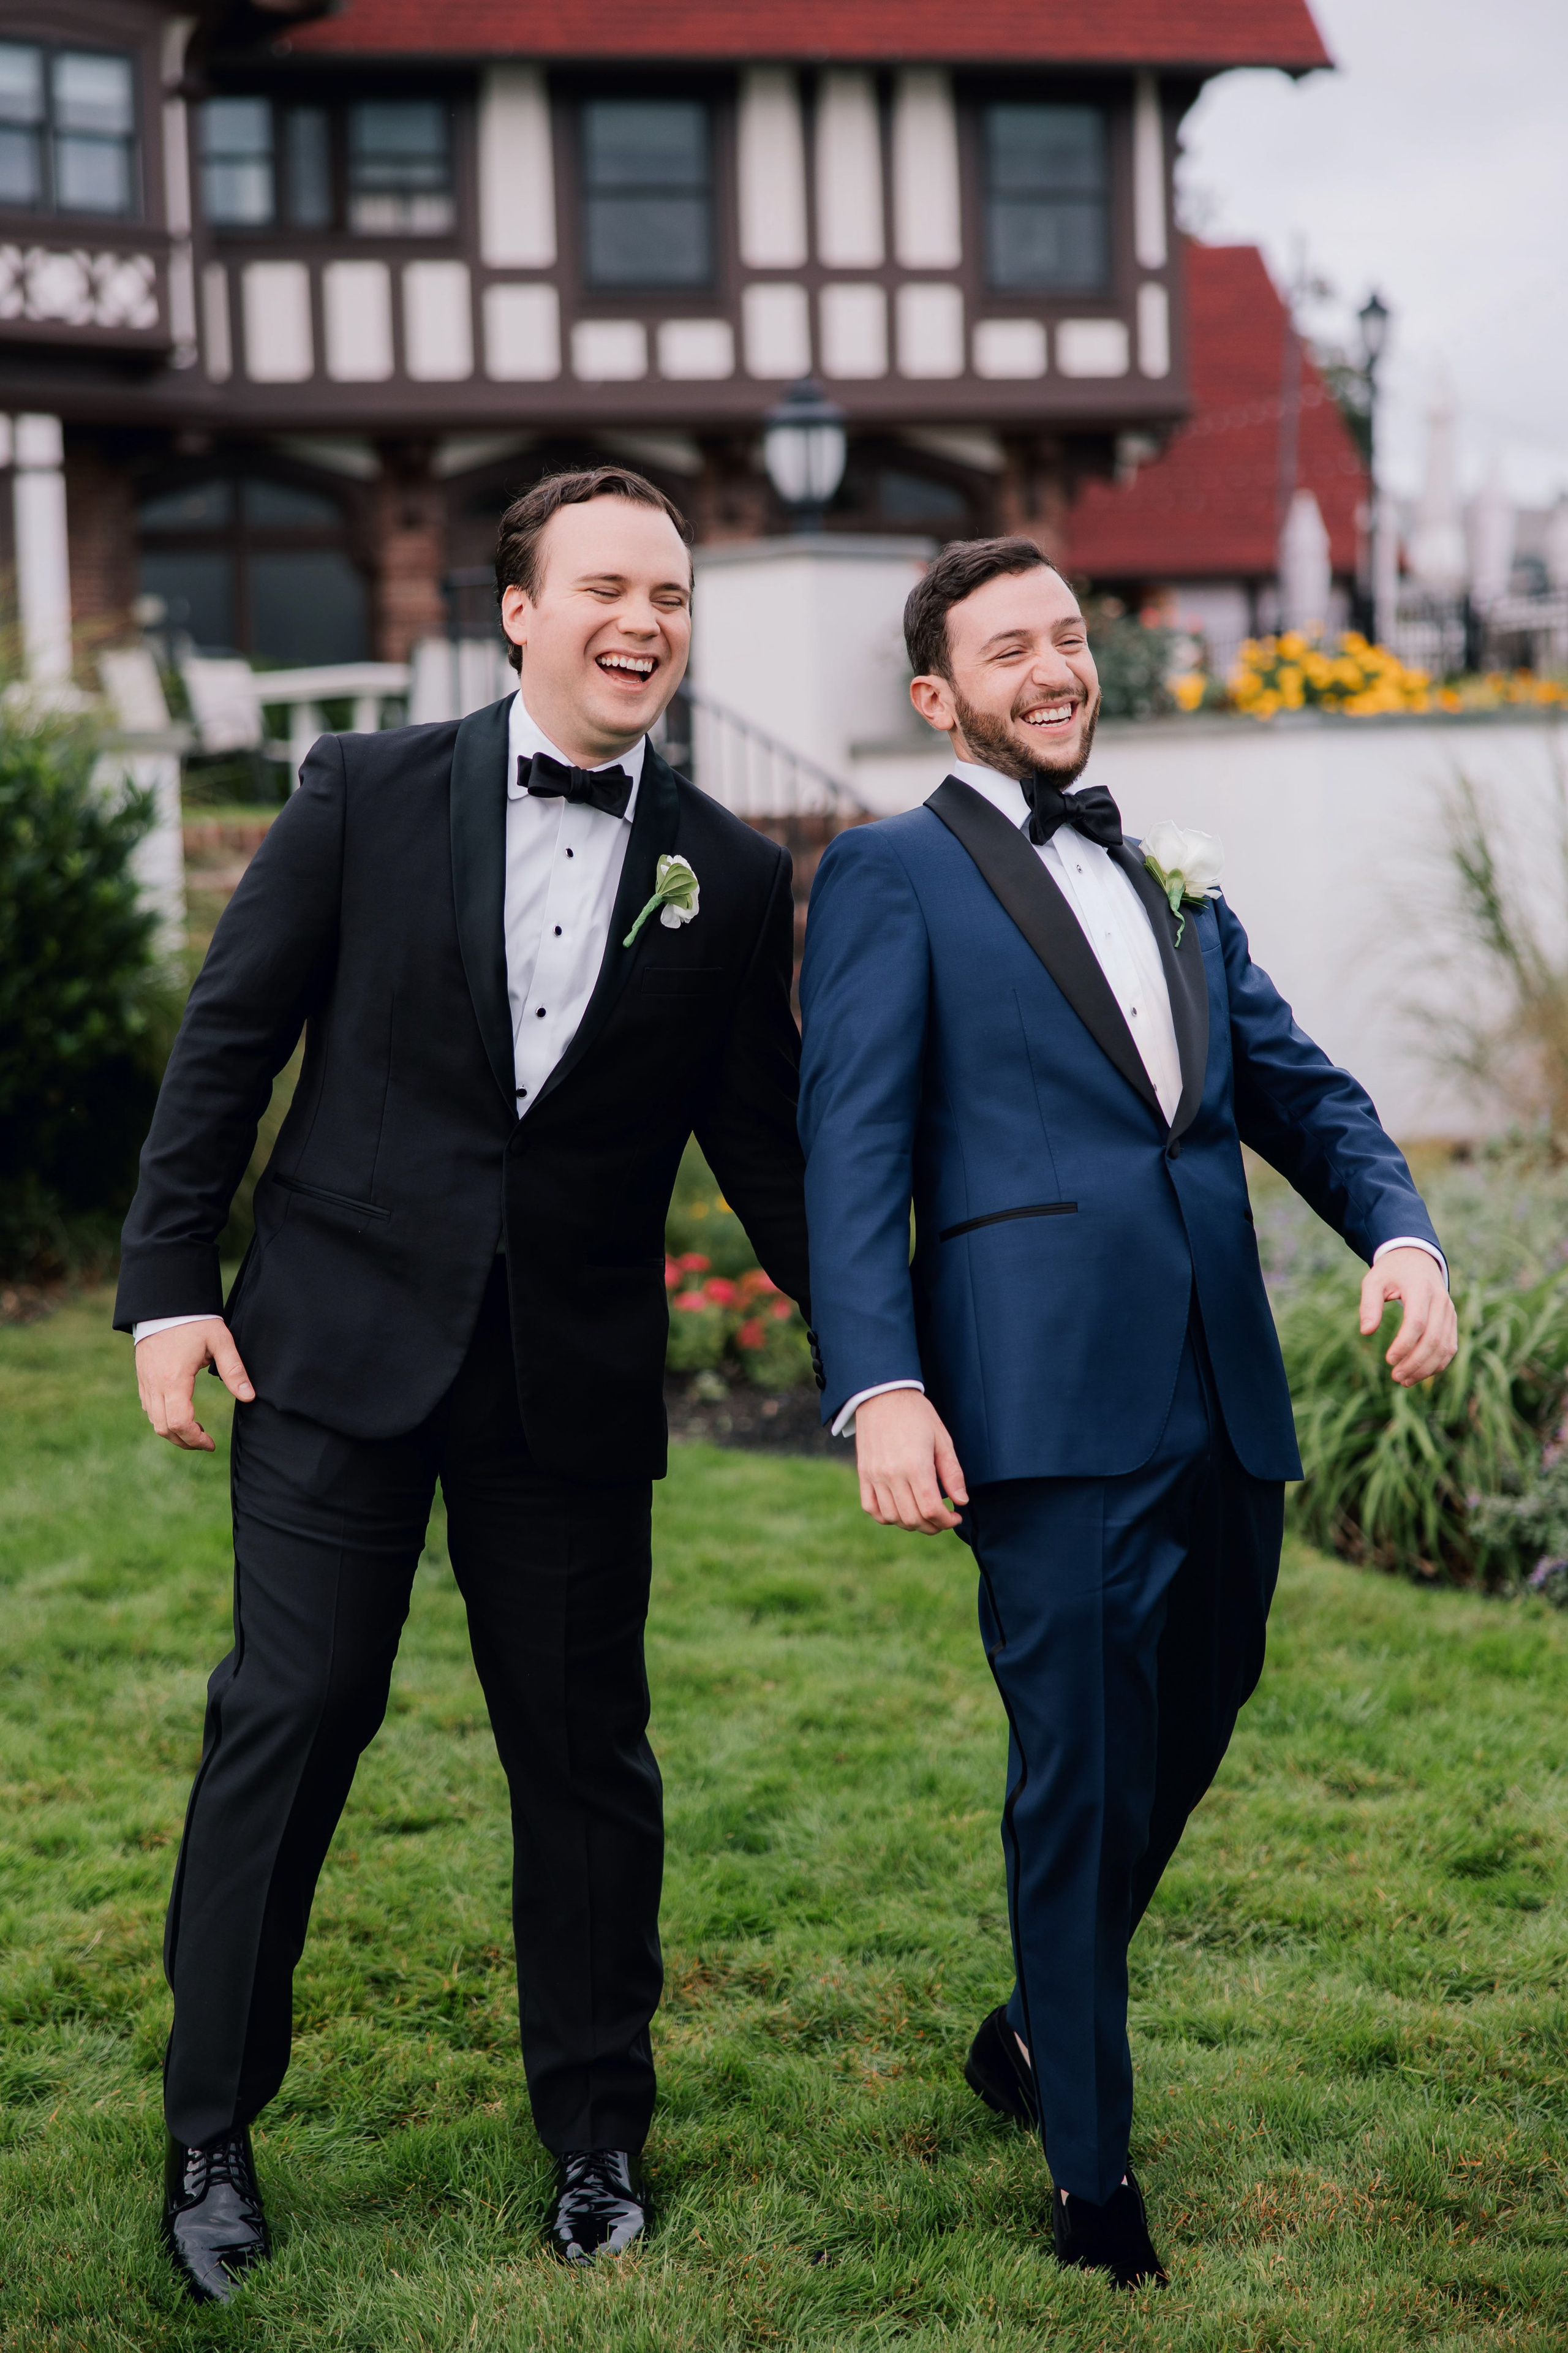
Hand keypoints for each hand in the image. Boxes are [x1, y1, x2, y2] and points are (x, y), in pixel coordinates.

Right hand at [134, 1319, 254, 1449]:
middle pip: (164, 1428)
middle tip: (206, 1441)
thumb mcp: (220, 1340)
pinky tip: (181, 1413)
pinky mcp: (142, 1378)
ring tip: (197, 1429)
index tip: (212, 1442)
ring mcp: (145, 1382)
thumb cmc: (194, 1320)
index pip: (179, 1423)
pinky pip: (148, 1409)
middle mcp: (155, 1385)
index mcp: (174, 1379)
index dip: (196, 1439)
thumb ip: (234, 1370)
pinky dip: (163, 1419)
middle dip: (186, 1441)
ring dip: (174, 1432)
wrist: (163, 1303)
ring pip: (154, 1421)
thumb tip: (249, 1397)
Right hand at [855, 1390, 967, 1532]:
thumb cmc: (917, 1414)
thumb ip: (952, 1473)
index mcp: (916, 1465)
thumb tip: (961, 1501)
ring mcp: (874, 1476)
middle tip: (943, 1519)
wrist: (882, 1394)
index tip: (955, 1517)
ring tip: (923, 1516)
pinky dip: (886, 1517)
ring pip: (892, 1517)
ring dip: (911, 1524)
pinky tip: (900, 1510)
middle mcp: (892, 1474)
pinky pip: (871, 1508)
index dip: (947, 1521)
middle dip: (932, 1526)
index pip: (931, 1509)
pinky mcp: (863, 1474)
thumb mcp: (942, 1439)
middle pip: (912, 1518)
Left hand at [1359, 1248, 1457, 1387]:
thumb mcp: (1374, 1280)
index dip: (1404, 1345)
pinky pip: (1450, 1347)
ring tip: (1405, 1381)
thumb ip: (1369, 1304)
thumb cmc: (1391, 1272)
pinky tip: (1419, 1374)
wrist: (1417, 1259)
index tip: (1388, 1360)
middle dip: (1415, 1362)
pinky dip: (1438, 1364)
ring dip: (1426, 1368)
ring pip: (1445, 1347)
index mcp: (1420, 1289)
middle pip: (1433, 1339)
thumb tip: (1366, 1332)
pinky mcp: (1452, 1320)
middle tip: (1395, 1377)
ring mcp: (1449, 1312)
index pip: (1417, 1323)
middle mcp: (1440, 1301)